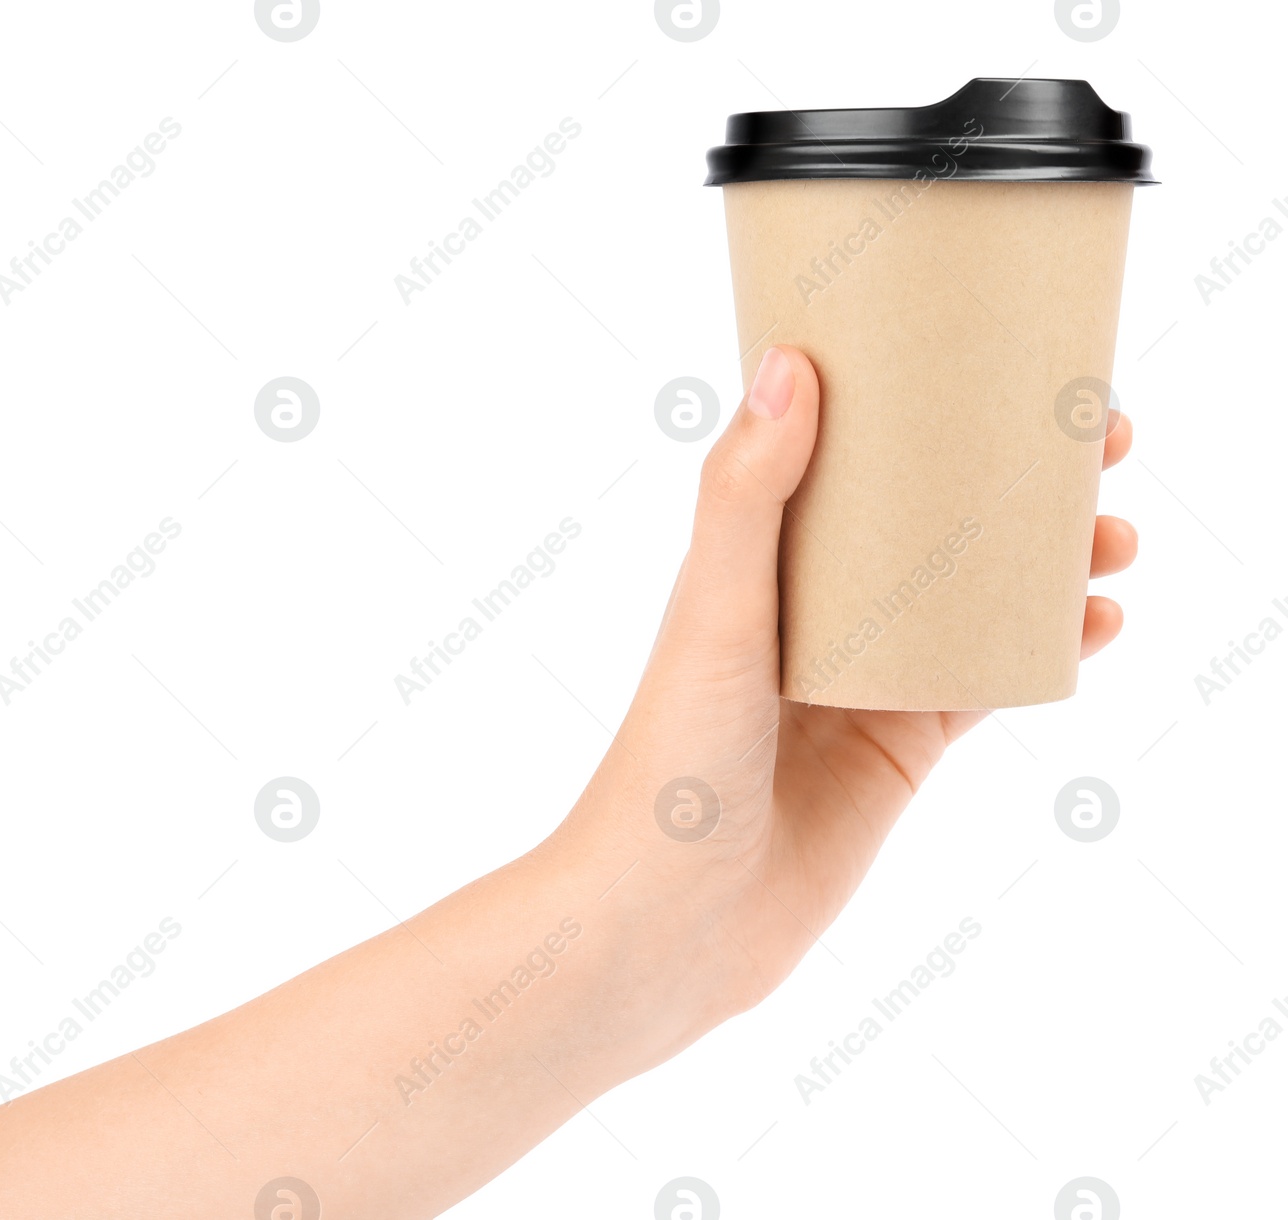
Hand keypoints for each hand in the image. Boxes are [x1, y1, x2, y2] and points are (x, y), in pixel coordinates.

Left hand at [558, 345, 1137, 1021]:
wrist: (674, 918)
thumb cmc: (670, 759)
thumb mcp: (713, 613)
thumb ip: (747, 497)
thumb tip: (790, 362)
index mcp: (758, 559)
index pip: (851, 456)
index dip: (926, 406)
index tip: (1006, 366)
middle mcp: (813, 610)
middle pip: (929, 519)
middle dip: (1014, 478)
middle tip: (1099, 443)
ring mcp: (863, 679)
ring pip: (972, 596)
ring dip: (1047, 560)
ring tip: (1112, 535)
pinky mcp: (901, 748)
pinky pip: (987, 682)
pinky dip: (1045, 649)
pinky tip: (1097, 625)